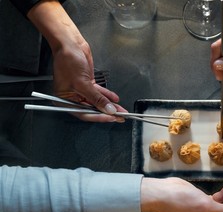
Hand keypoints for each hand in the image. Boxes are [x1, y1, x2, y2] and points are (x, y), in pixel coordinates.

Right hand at [27, 0, 125, 121]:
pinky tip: (115, 99)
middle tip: (119, 116)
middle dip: (107, 112)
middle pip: (92, 109)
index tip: (112, 118)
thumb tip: (108, 109)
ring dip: (109, 105)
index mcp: (64, 100)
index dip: (99, 117)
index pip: (84, 114)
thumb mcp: (83, 83)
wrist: (70, 43)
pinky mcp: (87, 83)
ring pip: (97, 101)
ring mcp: (80, 90)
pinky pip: (99, 93)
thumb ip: (97, 98)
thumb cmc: (67, 60)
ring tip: (121, 109)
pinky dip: (107, 95)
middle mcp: (72, 97)